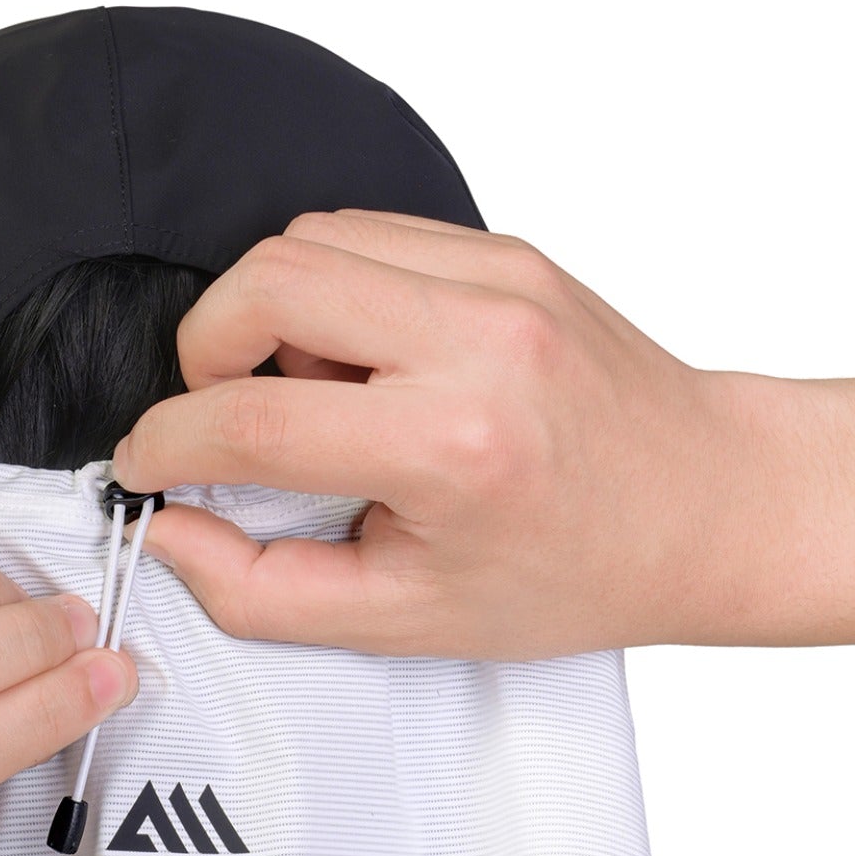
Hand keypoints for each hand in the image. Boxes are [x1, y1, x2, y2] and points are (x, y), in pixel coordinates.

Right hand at [112, 209, 854, 658]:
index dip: (167, 445)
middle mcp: (477, 338)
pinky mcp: (506, 250)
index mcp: (451, 446)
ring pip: (310, 238)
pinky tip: (361, 362)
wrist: (707, 504)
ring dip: (269, 315)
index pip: (252, 420)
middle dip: (204, 349)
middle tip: (221, 415)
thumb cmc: (574, 571)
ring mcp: (499, 277)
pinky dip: (330, 291)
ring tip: (312, 393)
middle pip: (268, 281)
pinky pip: (368, 233)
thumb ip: (263, 589)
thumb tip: (170, 530)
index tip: (148, 466)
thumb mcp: (407, 622)